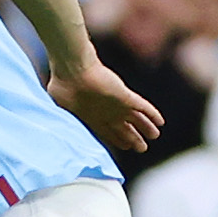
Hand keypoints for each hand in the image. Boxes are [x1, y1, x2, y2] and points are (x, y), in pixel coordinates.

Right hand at [45, 57, 162, 153]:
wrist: (71, 68)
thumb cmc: (62, 87)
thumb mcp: (60, 110)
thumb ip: (64, 123)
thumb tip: (56, 137)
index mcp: (92, 116)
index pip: (108, 131)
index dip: (118, 139)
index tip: (126, 147)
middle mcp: (106, 111)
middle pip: (124, 128)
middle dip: (134, 138)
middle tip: (142, 148)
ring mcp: (117, 104)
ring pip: (136, 119)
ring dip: (146, 127)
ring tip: (155, 135)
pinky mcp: (125, 96)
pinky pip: (143, 107)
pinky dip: (152, 114)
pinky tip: (161, 121)